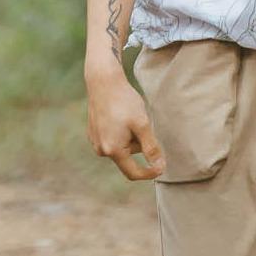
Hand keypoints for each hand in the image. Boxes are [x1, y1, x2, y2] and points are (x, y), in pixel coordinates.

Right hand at [85, 64, 165, 181]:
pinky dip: (121, 132)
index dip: (149, 173)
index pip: (133, 173)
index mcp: (113, 150)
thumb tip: (160, 168)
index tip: (163, 167)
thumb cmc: (124, 102)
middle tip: (142, 122)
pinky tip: (120, 115)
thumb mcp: (142, 124)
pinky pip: (112, 139)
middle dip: (139, 144)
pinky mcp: (93, 133)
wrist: (103, 82)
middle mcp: (101, 149)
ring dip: (130, 137)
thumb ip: (151, 147)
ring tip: (129, 116)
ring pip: (121, 147)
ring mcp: (95, 141)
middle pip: (128, 156)